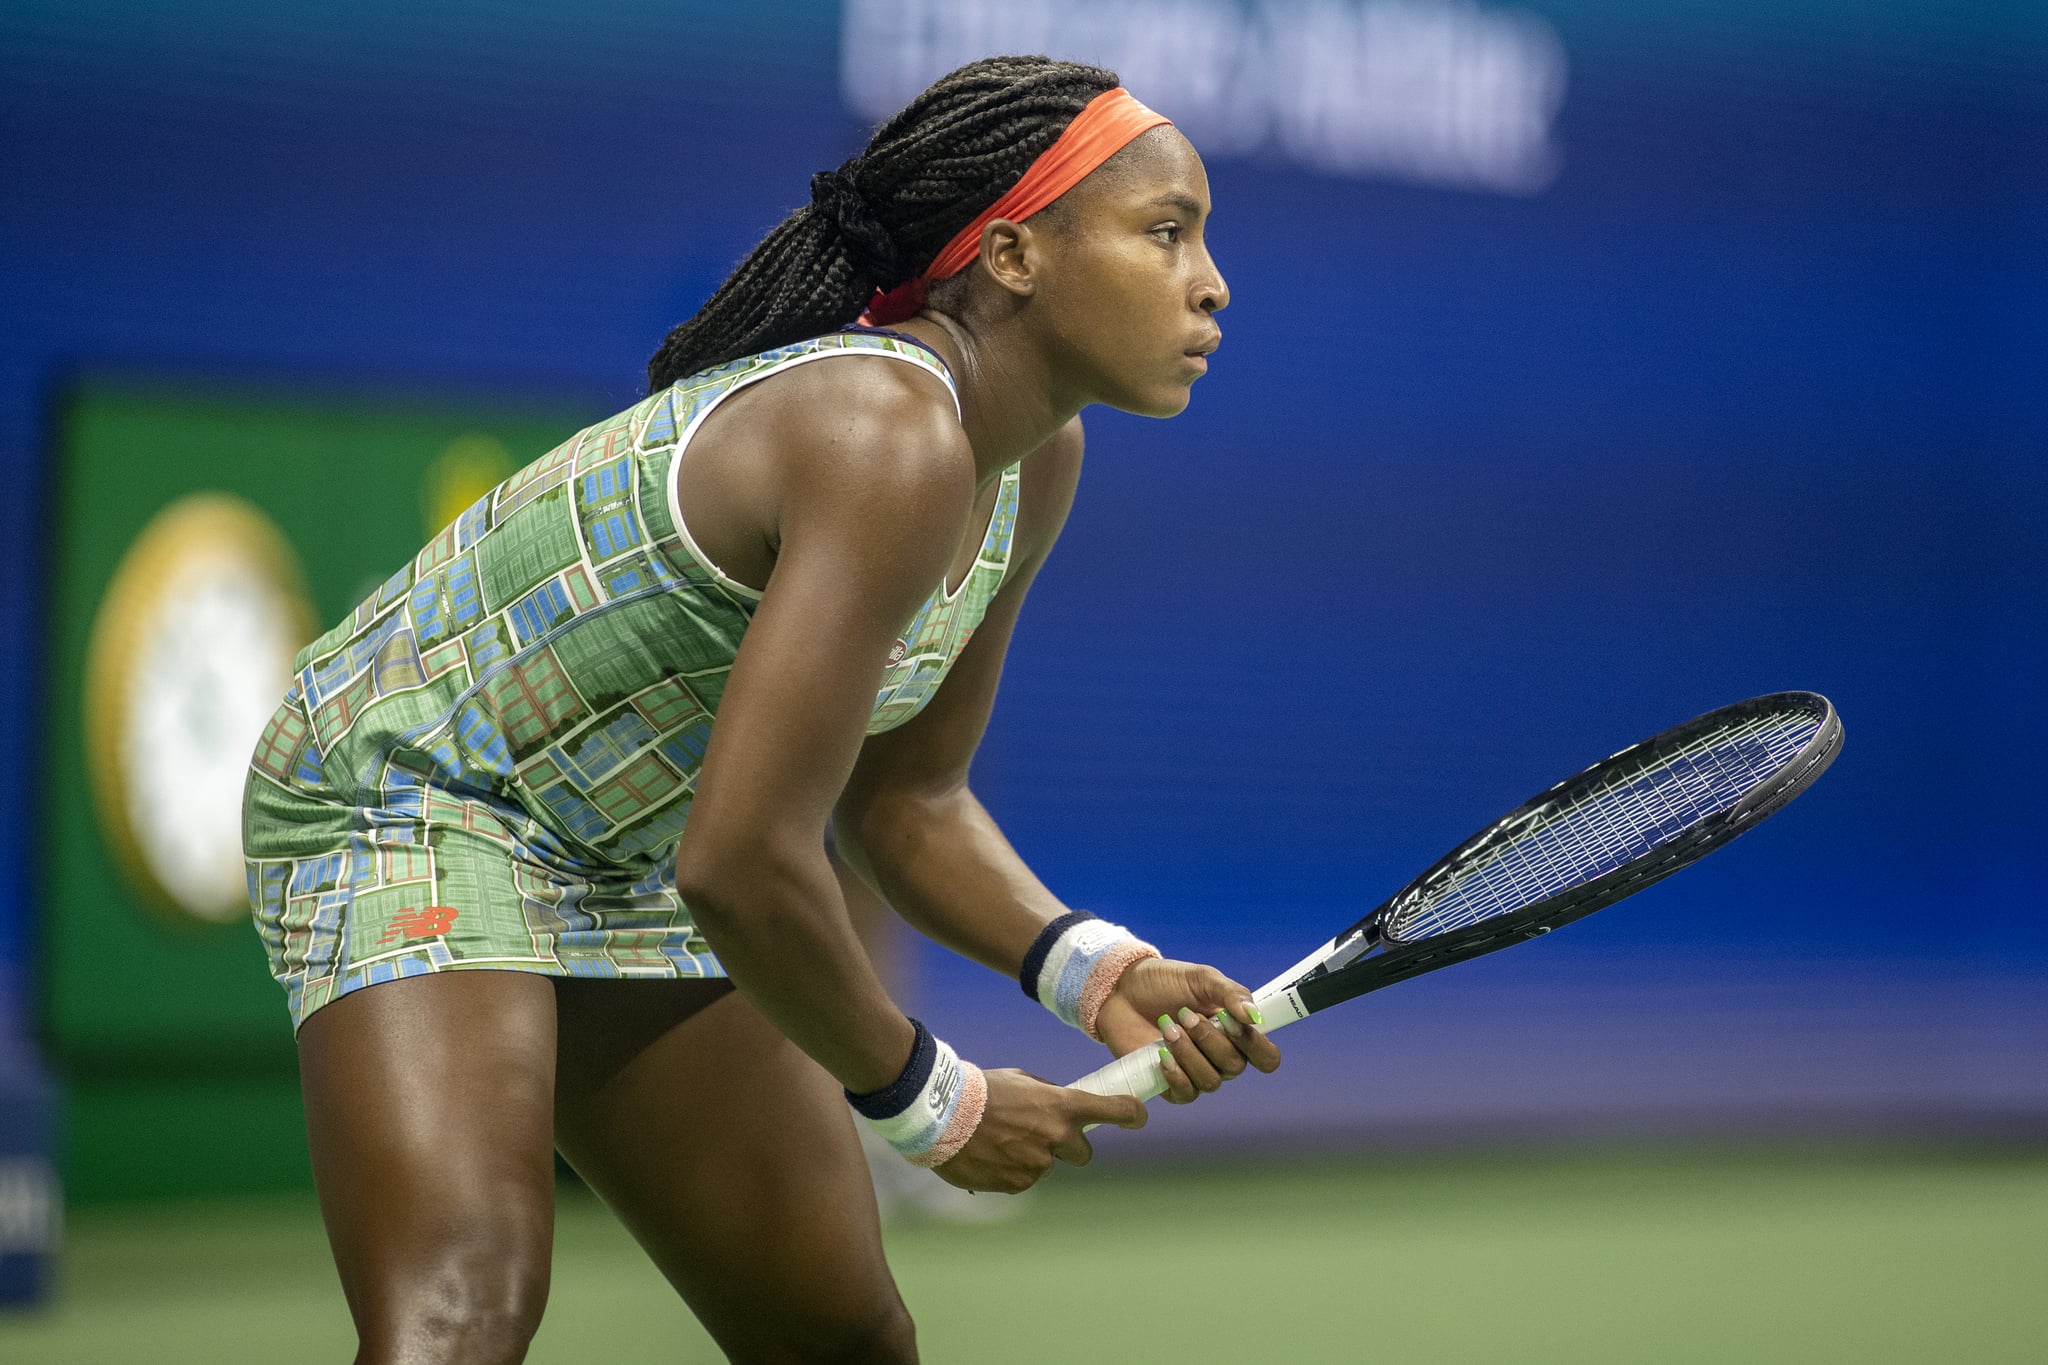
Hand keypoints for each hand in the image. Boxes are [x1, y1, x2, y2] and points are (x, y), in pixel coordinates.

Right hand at [935, 1068, 1146, 1192]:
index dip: (1130, 1115)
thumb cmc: (981, 1090)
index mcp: (1062, 1106)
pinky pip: (1024, 1180)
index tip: (1137, 1118)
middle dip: (1068, 1146)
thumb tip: (1060, 1108)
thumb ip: (1048, 1096)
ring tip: (1000, 1141)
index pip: (1113, 1110)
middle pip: (1083, 1152)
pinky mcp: (1019, 1184)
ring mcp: (1039, 1164)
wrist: (943, 1115)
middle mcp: (1057, 1137)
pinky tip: (991, 1155)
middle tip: (1038, 1134)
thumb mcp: (1022, 1081)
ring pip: (1048, 1166)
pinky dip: (1012, 1171)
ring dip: (1032, 1157)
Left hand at [1093, 957, 1281, 1103]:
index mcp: (1235, 1032)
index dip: (1256, 1046)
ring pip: (1210, 1082)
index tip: (1231, 1022)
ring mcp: (1195, 1071)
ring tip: (1167, 1026)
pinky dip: (1176, 1075)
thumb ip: (1232, 994)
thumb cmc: (1165, 982)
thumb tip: (1256, 1017)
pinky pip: (1185, 1094)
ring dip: (1189, 1053)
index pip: (1266, 1057)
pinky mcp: (1170, 1083)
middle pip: (1234, 1067)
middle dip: (1209, 1040)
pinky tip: (1161, 1055)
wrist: (1121, 989)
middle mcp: (1220, 1057)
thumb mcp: (1201, 978)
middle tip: (1185, 1014)